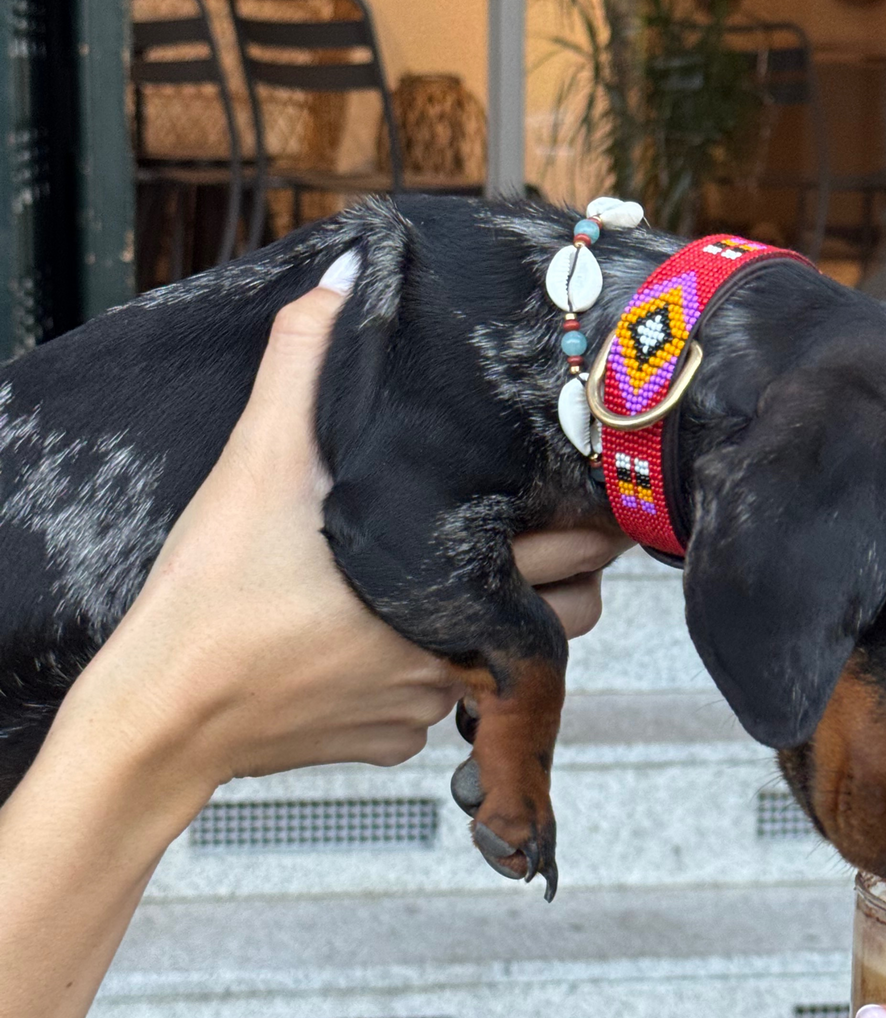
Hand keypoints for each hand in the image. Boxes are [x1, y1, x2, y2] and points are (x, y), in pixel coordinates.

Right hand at [61, 284, 623, 796]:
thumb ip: (306, 359)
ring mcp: (428, 705)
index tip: (585, 492)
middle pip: (570, 612)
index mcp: (452, 574)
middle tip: (537, 528)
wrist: (163, 709)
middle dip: (564, 570)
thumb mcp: (259, 459)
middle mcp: (457, 648)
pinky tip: (379, 638)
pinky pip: (440, 705)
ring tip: (457, 575)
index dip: (589, 518)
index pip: (578, 551)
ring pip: (504, 658)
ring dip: (497, 622)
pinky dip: (426, 673)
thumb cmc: (215, 589)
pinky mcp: (390, 740)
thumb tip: (348, 277)